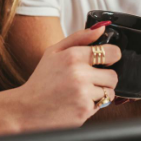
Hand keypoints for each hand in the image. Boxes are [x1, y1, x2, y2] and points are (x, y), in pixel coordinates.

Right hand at [0, 25, 120, 134]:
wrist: (27, 108)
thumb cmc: (42, 79)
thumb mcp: (54, 52)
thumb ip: (79, 37)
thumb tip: (101, 29)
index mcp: (73, 56)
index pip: (111, 52)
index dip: (113, 56)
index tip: (108, 59)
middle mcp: (80, 75)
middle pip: (113, 76)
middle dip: (105, 78)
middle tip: (90, 79)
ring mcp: (83, 94)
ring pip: (109, 92)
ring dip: (99, 92)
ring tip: (80, 91)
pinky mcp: (84, 111)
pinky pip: (100, 106)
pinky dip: (92, 105)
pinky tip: (76, 101)